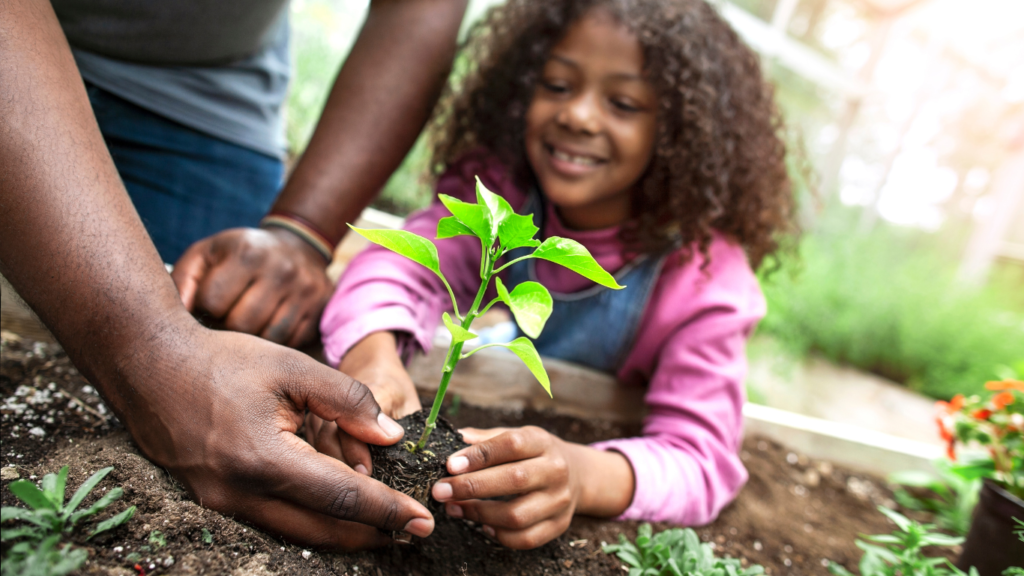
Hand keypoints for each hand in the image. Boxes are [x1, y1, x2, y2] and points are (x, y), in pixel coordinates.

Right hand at [120, 325, 433, 548]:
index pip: (341, 497)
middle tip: (413, 531)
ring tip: (384, 527)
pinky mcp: (212, 503)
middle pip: (322, 530)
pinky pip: (272, 523)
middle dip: (372, 534)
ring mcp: (221, 504)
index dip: (387, 509)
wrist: (148, 365)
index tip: (423, 518)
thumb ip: (346, 401)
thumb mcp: (292, 367)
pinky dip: (310, 523)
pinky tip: (336, 513)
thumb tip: (391, 437)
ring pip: (297, 534)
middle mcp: (240, 494)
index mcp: (263, 459)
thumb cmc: (221, 361)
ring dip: (343, 535)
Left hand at [171, 227, 333, 347]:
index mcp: (248, 252)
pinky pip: (291, 343)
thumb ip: (182, 280)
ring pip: (268, 339)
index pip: (213, 301)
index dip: (204, 309)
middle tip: (225, 320)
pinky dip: (275, 342)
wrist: (298, 247)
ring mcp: (305, 291)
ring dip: (252, 340)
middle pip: (241, 324)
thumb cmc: (241, 255)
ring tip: (246, 325)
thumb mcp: (207, 254)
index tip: (208, 306)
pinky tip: (268, 326)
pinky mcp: (320, 311)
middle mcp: (281, 270)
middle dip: (227, 327)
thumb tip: (175, 317)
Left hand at [430, 426, 582, 548]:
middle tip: (441, 490)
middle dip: (472, 487)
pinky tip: (481, 524)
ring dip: (479, 514)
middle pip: (514, 480)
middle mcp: (555, 470)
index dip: (479, 455)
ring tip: (454, 508)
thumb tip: (454, 439)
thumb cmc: (534, 454)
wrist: (576, 475)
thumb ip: (486, 439)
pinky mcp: (558, 525)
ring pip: (517, 515)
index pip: (511, 445)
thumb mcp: (516, 436)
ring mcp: (559, 501)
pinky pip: (525, 538)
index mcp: (542, 442)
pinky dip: (498, 534)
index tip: (450, 465)